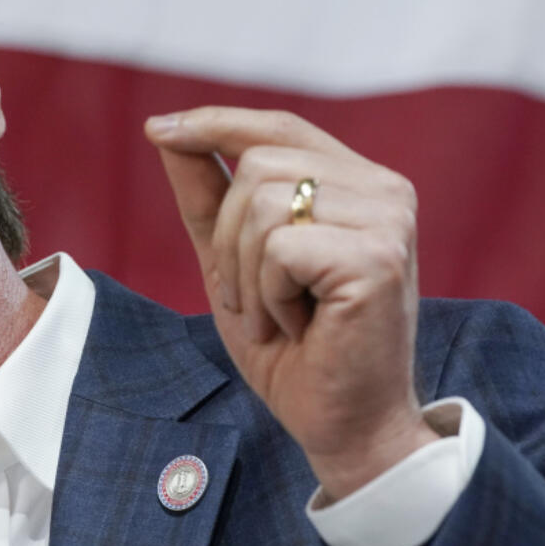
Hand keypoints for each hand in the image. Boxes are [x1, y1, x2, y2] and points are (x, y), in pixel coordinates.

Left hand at [145, 107, 438, 499]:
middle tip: (251, 299)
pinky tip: (298, 327)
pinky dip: (268, 296)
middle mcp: (384, 190)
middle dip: (228, 239)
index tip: (156, 130)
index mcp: (357, 182)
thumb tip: (164, 129)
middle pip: (257, 164)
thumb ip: (207, 194)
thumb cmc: (291, 345)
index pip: (278, 128)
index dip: (216, 123)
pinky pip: (278, 248)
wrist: (340, 422)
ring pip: (262, 204)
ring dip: (246, 274)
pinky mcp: (378, 258)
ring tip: (276, 317)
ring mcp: (388, 220)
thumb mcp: (232, 258)